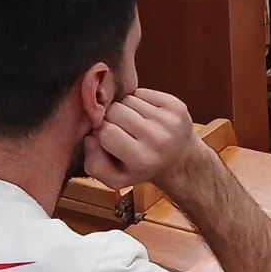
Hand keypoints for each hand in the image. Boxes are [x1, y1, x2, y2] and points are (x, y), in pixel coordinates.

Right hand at [83, 89, 197, 189]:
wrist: (180, 160)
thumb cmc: (143, 168)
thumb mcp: (116, 179)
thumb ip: (94, 164)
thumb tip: (90, 138)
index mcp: (142, 159)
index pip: (105, 132)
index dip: (101, 133)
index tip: (107, 139)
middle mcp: (158, 138)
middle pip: (115, 111)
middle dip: (111, 119)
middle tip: (120, 130)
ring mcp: (169, 120)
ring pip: (128, 99)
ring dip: (125, 109)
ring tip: (133, 123)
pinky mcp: (176, 105)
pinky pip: (142, 92)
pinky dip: (138, 101)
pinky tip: (144, 115)